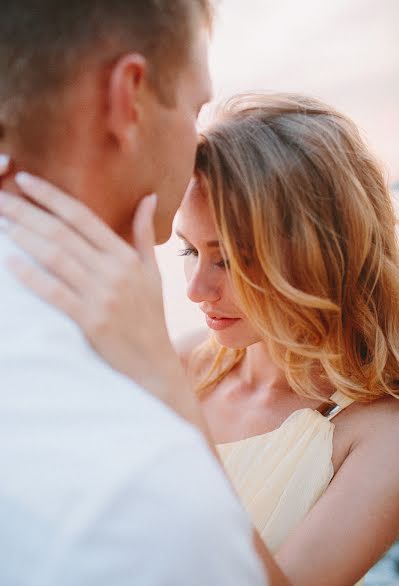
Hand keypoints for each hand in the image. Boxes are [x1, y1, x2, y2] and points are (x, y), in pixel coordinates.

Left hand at [0, 162, 199, 422]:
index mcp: (125, 256)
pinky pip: (55, 293)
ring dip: (24, 238)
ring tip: (2, 224)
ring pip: (55, 258)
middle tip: (0, 199)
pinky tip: (10, 262)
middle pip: (62, 233)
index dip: (51, 196)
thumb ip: (143, 234)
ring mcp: (103, 296)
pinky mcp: (91, 321)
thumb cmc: (150, 316)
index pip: (82, 217)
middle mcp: (114, 272)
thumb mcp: (152, 272)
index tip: (24, 180)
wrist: (153, 362)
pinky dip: (31, 276)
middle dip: (26, 212)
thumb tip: (149, 197)